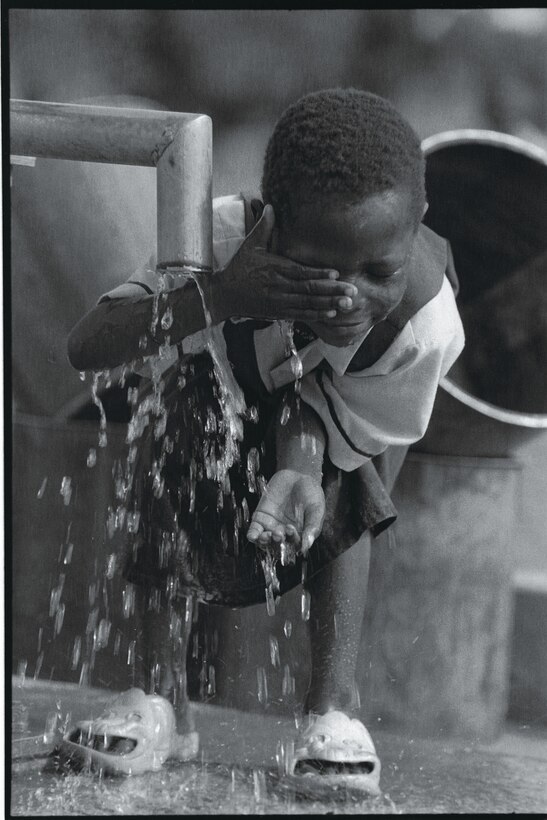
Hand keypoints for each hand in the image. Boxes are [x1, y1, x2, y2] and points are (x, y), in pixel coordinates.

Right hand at [211, 205, 356, 322]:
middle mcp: (279, 287)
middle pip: (309, 290)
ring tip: (347, 304)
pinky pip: (300, 314)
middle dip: (332, 291)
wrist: (225, 294)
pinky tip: (331, 313)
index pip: (300, 272)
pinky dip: (316, 314)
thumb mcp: (250, 245)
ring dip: (329, 304)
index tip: (336, 273)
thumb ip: (264, 227)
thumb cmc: (239, 268)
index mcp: (274, 268)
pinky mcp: (278, 313)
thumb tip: (272, 206)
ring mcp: (279, 302)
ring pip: (308, 304)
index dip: (318, 273)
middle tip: (352, 291)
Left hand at [247, 469, 324, 556]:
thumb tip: (306, 547)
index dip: (291, 540)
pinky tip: (253, 536)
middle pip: (278, 546)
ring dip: (263, 542)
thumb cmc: (311, 494)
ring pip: (265, 542)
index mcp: (300, 535)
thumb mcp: (316, 509)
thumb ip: (312, 527)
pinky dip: (253, 535)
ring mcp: (272, 526)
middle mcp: (285, 534)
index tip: (290, 528)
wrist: (298, 476)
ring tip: (266, 536)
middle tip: (277, 533)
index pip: (294, 546)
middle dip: (276, 543)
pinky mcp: (261, 517)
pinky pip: (255, 530)